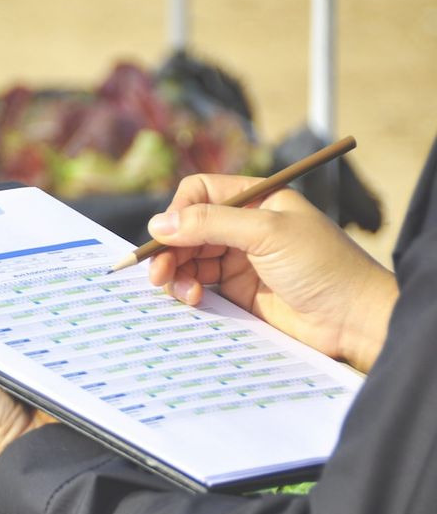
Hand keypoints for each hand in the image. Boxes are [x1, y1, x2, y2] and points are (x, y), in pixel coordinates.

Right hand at [145, 174, 397, 371]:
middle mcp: (243, 227)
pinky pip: (199, 286)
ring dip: (177, 273)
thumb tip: (158, 224)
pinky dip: (188, 291)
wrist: (354, 320)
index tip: (164, 236)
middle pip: (187, 229)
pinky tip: (195, 300)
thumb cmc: (324, 266)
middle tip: (159, 273)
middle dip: (170, 249)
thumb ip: (211, 223)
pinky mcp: (236, 292)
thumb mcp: (267, 233)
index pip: (200, 193)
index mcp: (255, 200)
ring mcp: (239, 260)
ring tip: (183, 292)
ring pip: (188, 259)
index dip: (178, 212)